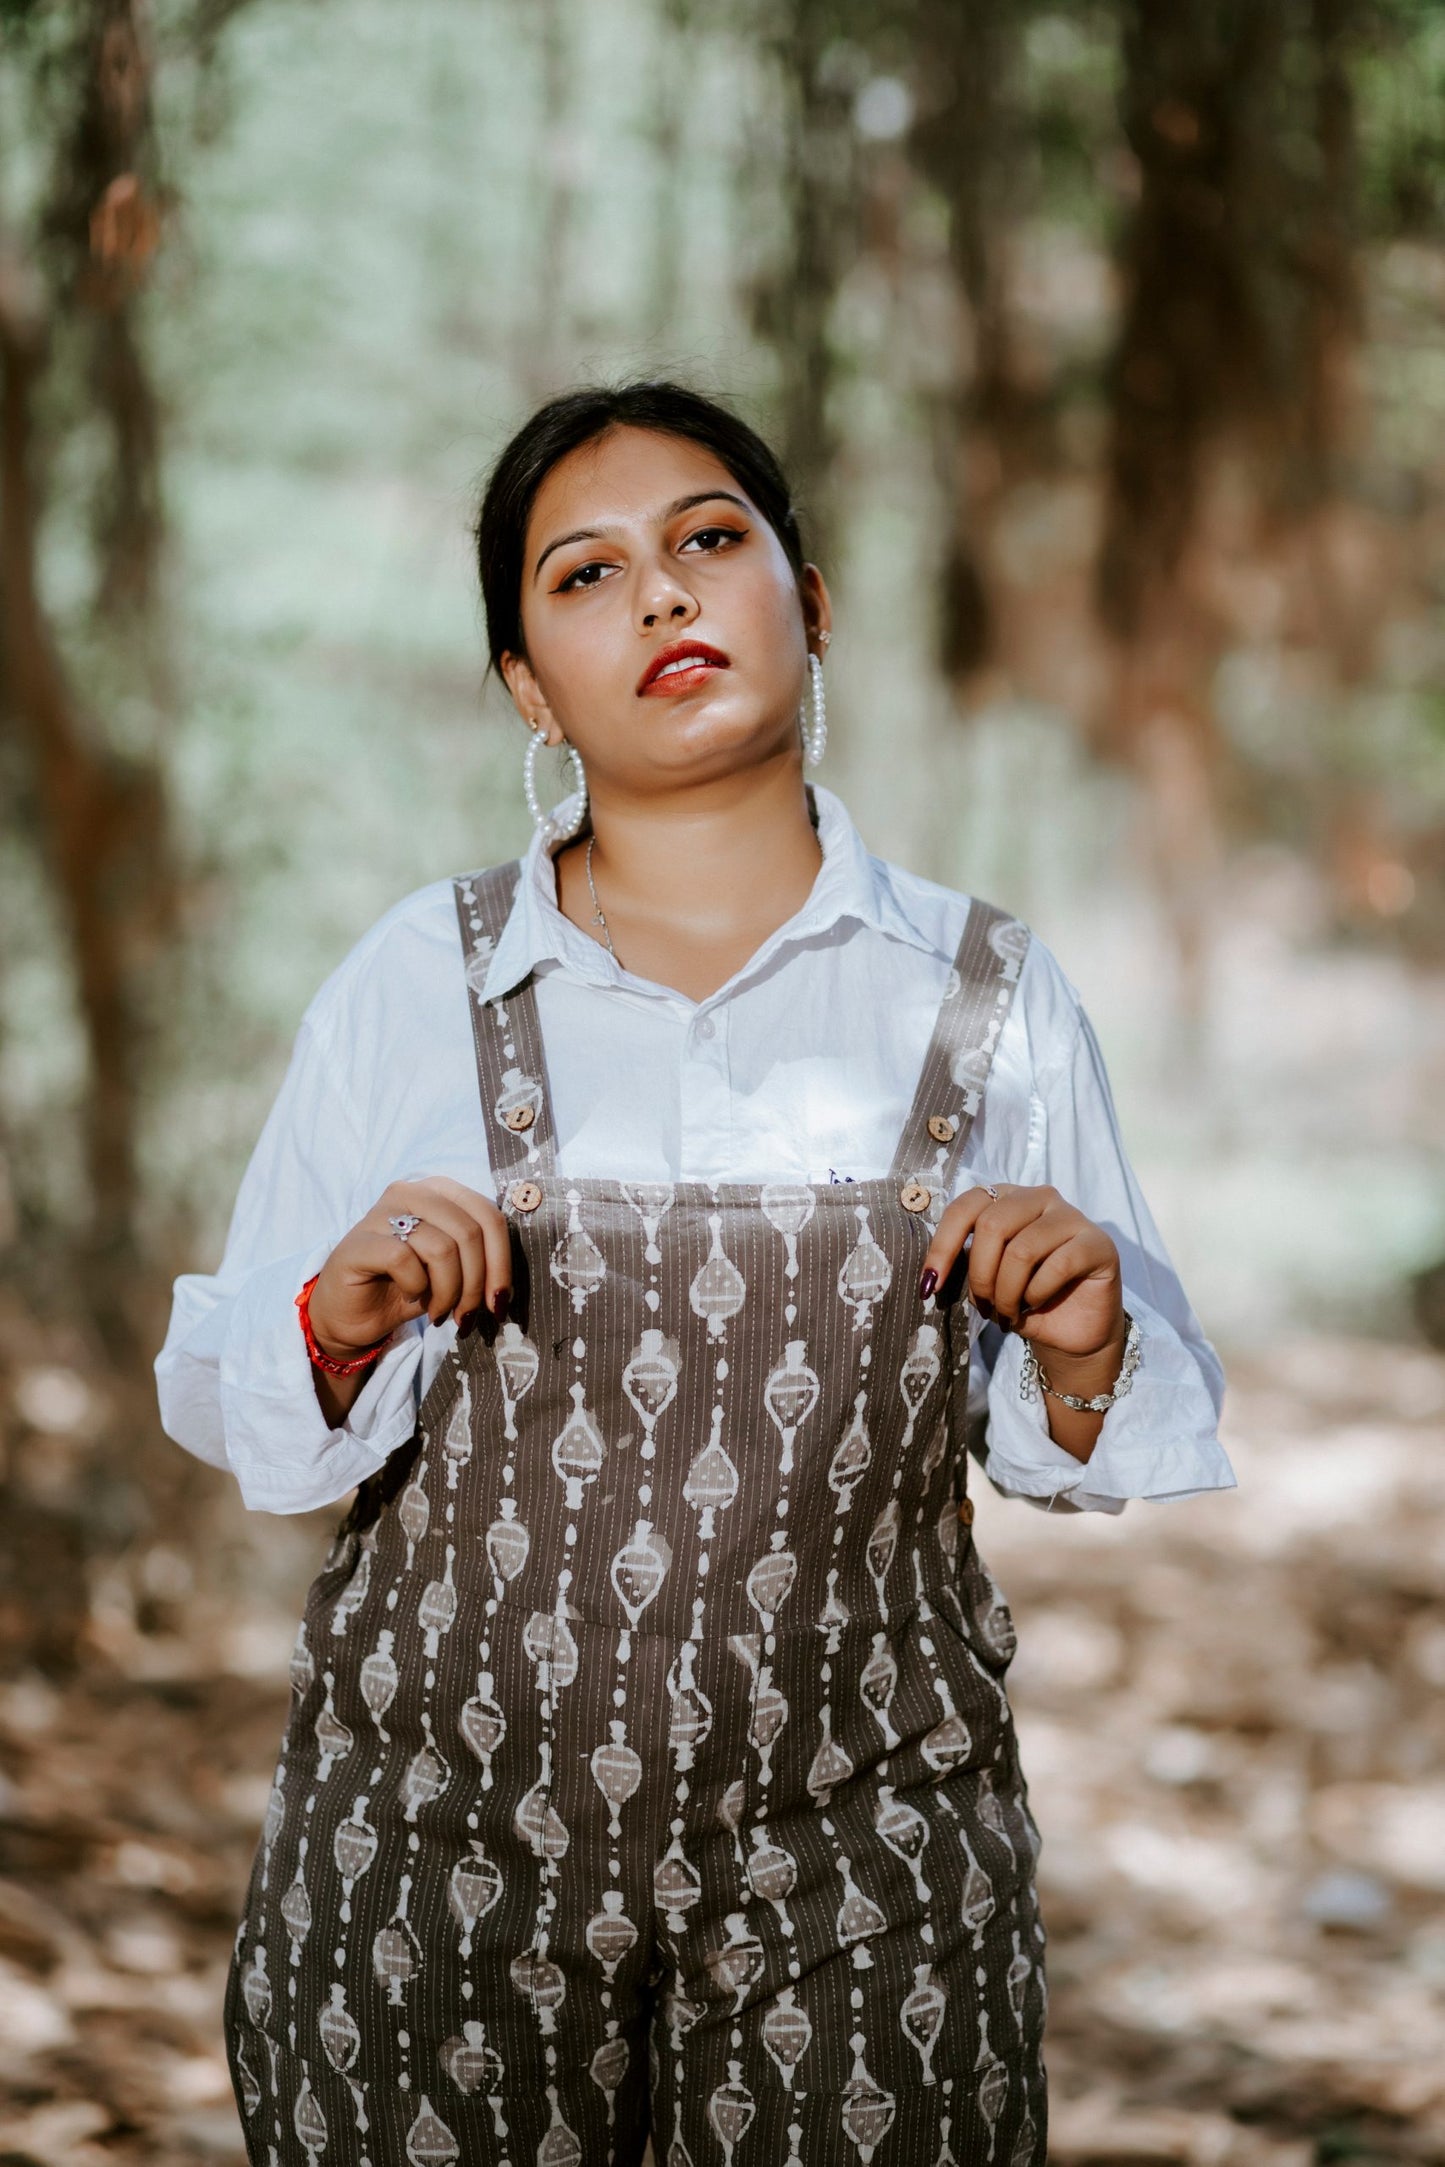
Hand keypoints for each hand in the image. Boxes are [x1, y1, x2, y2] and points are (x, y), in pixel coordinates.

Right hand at [307, 1178, 512, 1360]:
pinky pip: (405, 1260)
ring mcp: (382, 1212)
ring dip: (448, 1292)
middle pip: (469, 1232)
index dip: (502, 1263)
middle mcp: (412, 1191)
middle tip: (465, 1315)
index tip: (498, 1302)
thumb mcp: (453, 1271)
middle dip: (476, 1284)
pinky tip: (410, 1297)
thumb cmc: (406, 1287)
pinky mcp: (361, 1241)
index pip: (489, 1216)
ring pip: (442, 1249)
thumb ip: (479, 1261)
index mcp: (440, 1192)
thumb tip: (506, 1288)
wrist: (352, 1314)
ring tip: (439, 1311)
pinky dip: (416, 1287)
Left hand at [917, 1184, 1125, 1373]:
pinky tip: (1035, 1306)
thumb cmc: (1024, 1300)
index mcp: (1007, 1198)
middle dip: (980, 1277)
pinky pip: (1058, 1264)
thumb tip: (931, 1276)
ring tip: (1008, 1314)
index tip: (930, 1286)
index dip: (942, 1246)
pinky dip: (1037, 1294)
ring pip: (1022, 1250)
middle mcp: (1039, 1197)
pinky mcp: (1097, 1243)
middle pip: (992, 1225)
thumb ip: (965, 1265)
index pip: (966, 1206)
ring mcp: (1071, 1216)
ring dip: (1007, 1293)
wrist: (1071, 1332)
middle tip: (985, 1308)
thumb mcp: (987, 1281)